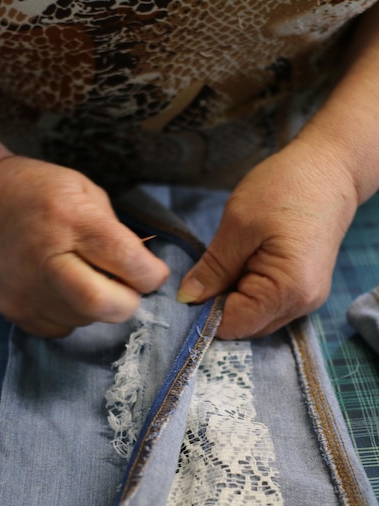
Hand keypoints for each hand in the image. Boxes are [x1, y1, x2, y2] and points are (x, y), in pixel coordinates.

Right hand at [0, 156, 168, 336]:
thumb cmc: (42, 193)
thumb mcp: (87, 193)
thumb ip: (118, 233)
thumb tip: (144, 273)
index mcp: (70, 219)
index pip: (128, 261)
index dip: (151, 274)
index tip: (152, 272)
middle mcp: (45, 259)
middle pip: (105, 305)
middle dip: (128, 302)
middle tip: (127, 286)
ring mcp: (27, 291)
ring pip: (87, 320)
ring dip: (99, 306)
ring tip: (85, 277)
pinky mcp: (15, 311)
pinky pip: (62, 329)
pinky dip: (74, 314)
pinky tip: (63, 289)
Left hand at [177, 139, 357, 338]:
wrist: (330, 167)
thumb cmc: (285, 188)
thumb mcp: (238, 225)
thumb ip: (213, 269)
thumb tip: (187, 299)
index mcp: (288, 290)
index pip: (234, 325)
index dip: (205, 312)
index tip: (190, 287)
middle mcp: (302, 305)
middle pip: (246, 326)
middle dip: (220, 305)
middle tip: (210, 267)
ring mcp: (307, 299)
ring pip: (256, 317)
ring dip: (235, 297)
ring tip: (234, 259)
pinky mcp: (305, 290)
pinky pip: (268, 305)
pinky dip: (249, 291)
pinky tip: (246, 263)